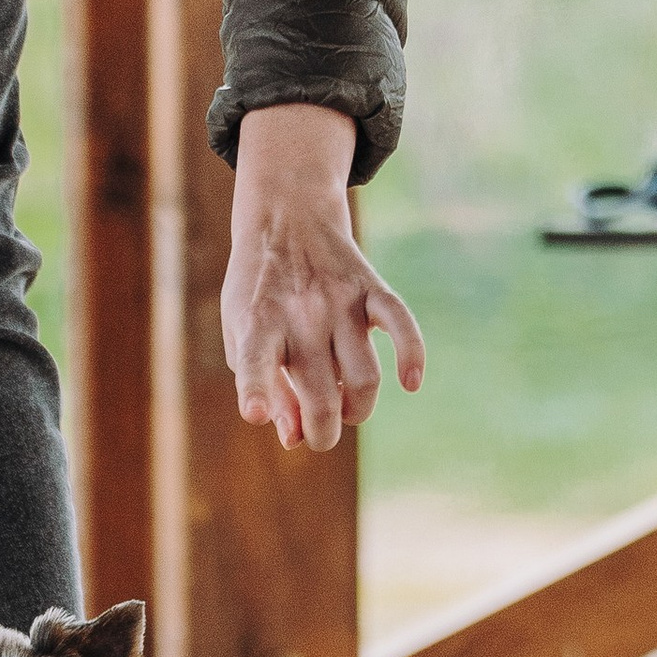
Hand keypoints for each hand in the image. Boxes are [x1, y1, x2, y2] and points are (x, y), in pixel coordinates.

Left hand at [220, 103, 425, 454]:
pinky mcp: (372, 289)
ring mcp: (340, 301)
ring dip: (358, 409)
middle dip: (323, 434)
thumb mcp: (242, 333)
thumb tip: (294, 438)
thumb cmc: (259, 293)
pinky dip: (414, 356)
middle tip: (320, 434)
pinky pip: (403, 325)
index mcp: (259, 323)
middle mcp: (301, 313)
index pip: (254, 361)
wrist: (285, 218)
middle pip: (323, 396)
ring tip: (345, 406)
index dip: (255, 390)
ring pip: (366, 378)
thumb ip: (266, 385)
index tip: (255, 414)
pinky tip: (411, 382)